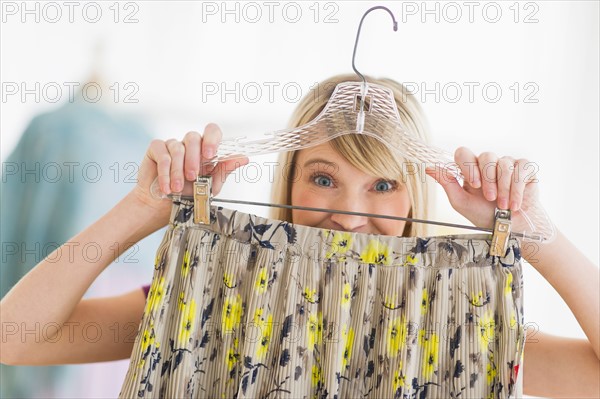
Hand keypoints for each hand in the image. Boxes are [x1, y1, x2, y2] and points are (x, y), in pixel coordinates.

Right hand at [132, 123, 248, 212]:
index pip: (212, 131)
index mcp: (205, 149)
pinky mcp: (156, 148)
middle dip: (194, 159)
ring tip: (177, 188)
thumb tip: (244, 158)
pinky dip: (165, 172)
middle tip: (193, 177)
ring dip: (178, 171)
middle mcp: (189, 144)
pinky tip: (166, 186)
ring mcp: (172, 145)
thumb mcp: (210, 185)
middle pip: (193, 137)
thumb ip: (224, 170)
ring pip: (177, 148)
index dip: (212, 139)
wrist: (164, 206)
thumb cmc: (188, 194)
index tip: (210, 154)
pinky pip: (163, 154)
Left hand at [425, 147, 539, 229]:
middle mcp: (488, 163)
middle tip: (490, 198)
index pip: (463, 153)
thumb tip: (429, 168)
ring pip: (504, 163)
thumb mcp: (461, 202)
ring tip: (504, 205)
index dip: (468, 166)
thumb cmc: (484, 215)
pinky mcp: (524, 168)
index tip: (474, 185)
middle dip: (488, 179)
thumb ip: (447, 183)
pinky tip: (515, 203)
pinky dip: (517, 188)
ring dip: (504, 188)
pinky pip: (521, 168)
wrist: (510, 227)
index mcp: (471, 169)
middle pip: (486, 156)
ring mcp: (507, 164)